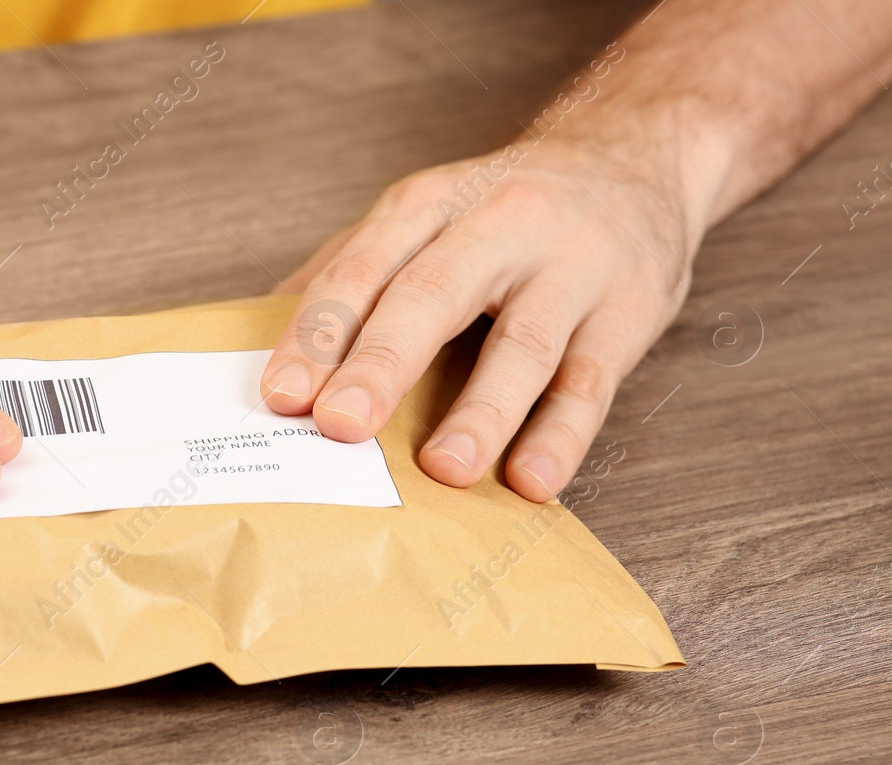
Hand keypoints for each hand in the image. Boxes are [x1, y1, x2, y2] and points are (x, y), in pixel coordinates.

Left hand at [259, 139, 695, 501]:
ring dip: (482, 412)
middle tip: (339, 426)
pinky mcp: (628, 313)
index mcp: (430, 204)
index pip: (363, 268)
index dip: (319, 332)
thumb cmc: (503, 209)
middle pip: (433, 296)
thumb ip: (349, 269)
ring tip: (442, 468)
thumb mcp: (424, 213)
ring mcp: (571, 268)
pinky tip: (531, 480)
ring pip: (523, 346)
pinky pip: (593, 382)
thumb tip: (254, 335)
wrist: (637, 157)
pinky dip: (562, 436)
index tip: (280, 394)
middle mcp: (500, 225)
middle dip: (381, 364)